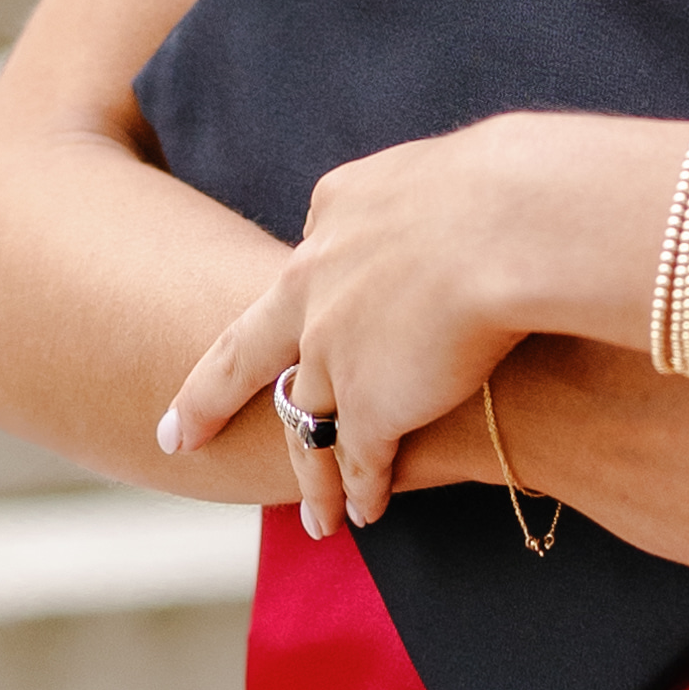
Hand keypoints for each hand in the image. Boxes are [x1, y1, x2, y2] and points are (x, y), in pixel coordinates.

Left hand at [160, 119, 554, 517]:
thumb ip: (432, 195)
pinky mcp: (371, 404)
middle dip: (208, 399)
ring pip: (305, 424)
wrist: (511, 223)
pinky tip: (365, 513)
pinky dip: (360, 490)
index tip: (315, 308)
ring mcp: (333, 350)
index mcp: (335, 212)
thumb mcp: (444, 170)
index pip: (309, 265)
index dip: (312, 295)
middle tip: (177, 435)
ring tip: (314, 519)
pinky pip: (357, 460)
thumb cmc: (507, 187)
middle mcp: (314, 284)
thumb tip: (462, 198)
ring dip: (311, 476)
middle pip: (249, 354)